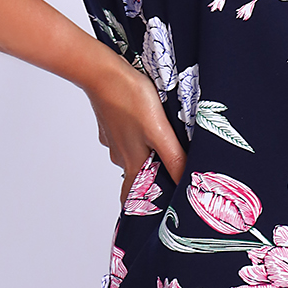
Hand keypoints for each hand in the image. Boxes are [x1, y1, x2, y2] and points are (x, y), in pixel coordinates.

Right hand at [84, 55, 187, 206]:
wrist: (101, 71)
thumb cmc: (131, 98)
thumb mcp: (160, 131)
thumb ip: (174, 158)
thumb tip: (186, 185)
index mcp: (133, 162)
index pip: (132, 198)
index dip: (142, 209)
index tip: (155, 216)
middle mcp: (120, 155)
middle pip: (137, 175)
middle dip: (153, 177)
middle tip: (172, 173)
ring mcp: (113, 138)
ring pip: (132, 153)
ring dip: (147, 152)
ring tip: (166, 144)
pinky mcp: (110, 122)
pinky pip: (126, 135)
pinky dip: (137, 134)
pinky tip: (148, 123)